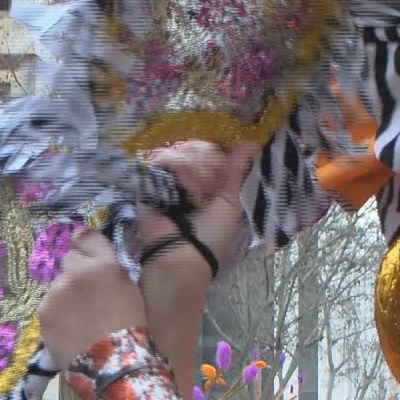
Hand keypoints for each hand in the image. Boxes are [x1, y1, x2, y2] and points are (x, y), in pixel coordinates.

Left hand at [38, 230, 147, 366]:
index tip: (87, 254)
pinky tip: (70, 329)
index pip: (86, 236)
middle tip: (87, 293)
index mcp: (104, 264)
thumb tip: (98, 262)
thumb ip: (112, 270)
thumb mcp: (131, 290)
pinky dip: (58, 313)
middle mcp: (76, 271)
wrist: (112, 365)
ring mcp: (56, 291)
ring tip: (80, 318)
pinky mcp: (43, 311)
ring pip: (59, 284)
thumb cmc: (131, 329)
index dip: (86, 245)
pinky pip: (50, 304)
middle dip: (77, 271)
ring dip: (67, 294)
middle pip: (69, 258)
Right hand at [138, 141, 257, 284]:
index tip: (224, 161)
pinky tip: (185, 186)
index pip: (211, 150)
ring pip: (182, 150)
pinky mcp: (148, 180)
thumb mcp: (230, 201)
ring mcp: (166, 177)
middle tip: (210, 184)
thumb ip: (236, 170)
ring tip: (198, 192)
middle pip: (197, 147)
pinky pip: (164, 158)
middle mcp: (185, 177)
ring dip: (196, 168)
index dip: (218, 151)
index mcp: (205, 182)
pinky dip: (179, 167)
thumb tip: (250, 142)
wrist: (183, 256)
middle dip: (208, 160)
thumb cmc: (211, 234)